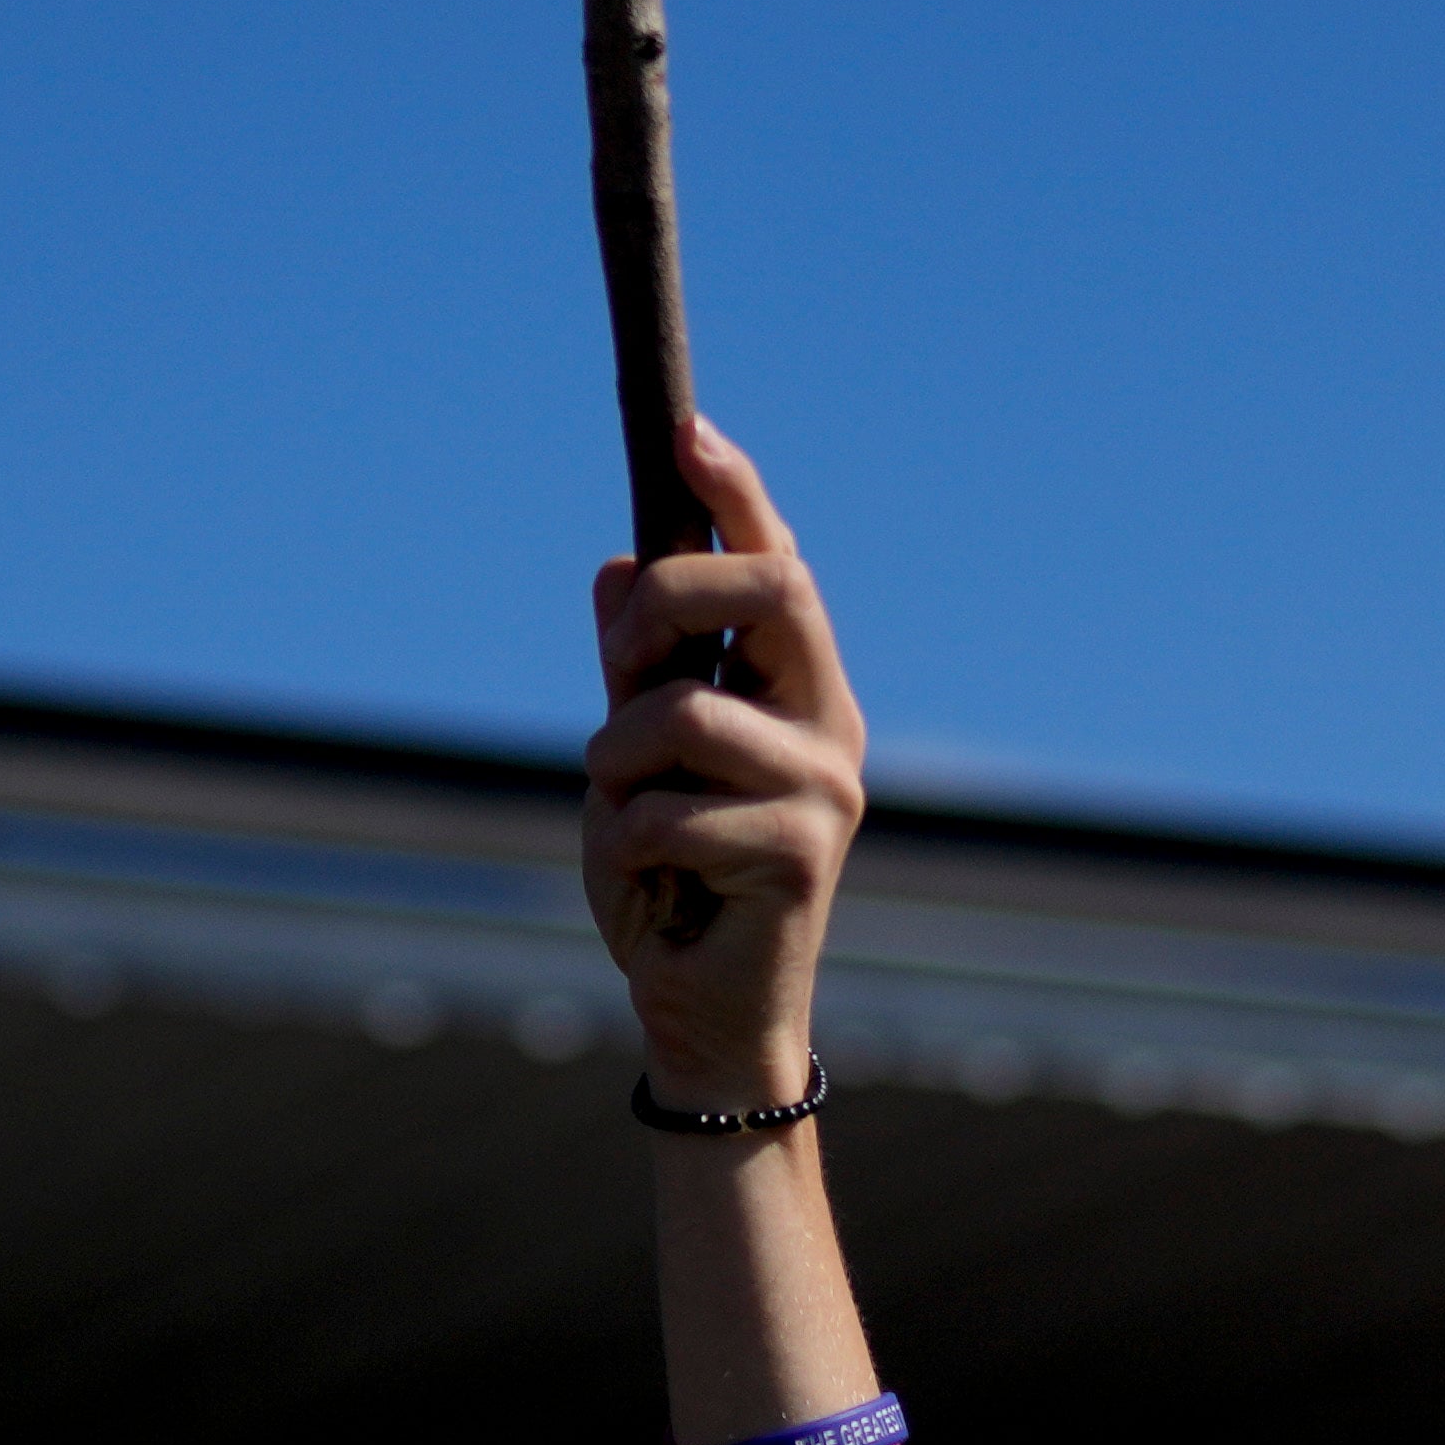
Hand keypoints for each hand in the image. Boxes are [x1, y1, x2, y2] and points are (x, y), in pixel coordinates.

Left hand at [580, 420, 862, 1102]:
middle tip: (615, 668)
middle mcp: (829, 721)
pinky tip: (652, 888)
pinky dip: (625, 846)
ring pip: (687, 712)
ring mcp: (825, 785)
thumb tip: (618, 565)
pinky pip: (668, 810)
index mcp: (798, 687)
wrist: (704, 1015)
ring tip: (626, 819)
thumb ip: (637, 673)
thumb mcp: (635, 761)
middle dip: (667, 606)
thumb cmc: (671, 882)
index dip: (737, 493)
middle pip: (772, 590)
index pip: (777, 563)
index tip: (687, 430)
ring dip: (617, 766)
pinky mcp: (802, 851)